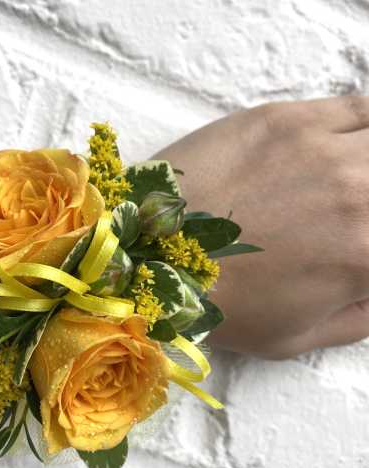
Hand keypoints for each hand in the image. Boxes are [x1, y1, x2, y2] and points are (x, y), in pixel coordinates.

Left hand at [153, 96, 368, 358]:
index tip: (361, 245)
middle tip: (354, 215)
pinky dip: (366, 124)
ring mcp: (324, 149)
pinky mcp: (286, 119)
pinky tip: (350, 145)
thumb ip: (363, 317)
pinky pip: (357, 105)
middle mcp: (360, 193)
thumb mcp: (295, 338)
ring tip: (353, 181)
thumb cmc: (217, 305)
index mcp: (366, 255)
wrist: (145, 256)